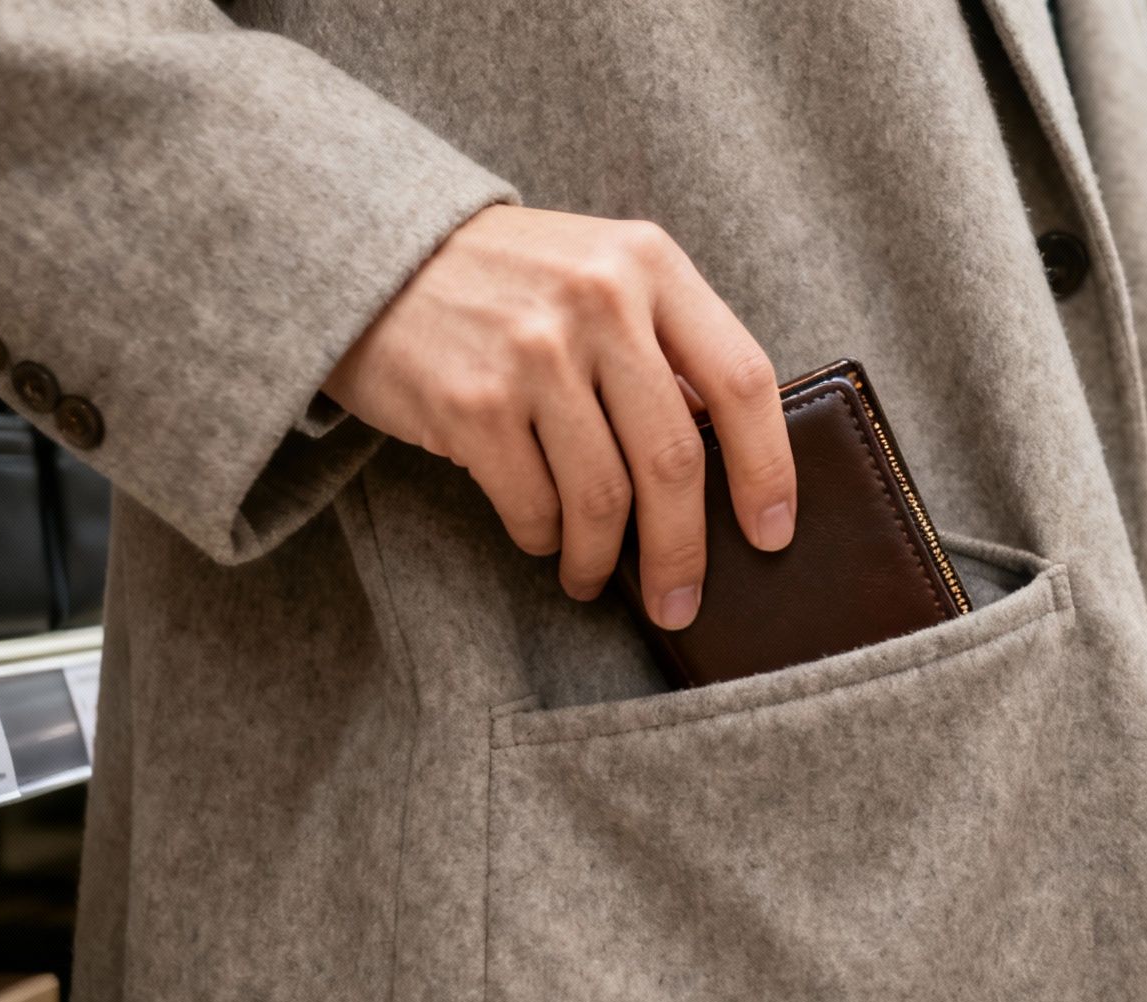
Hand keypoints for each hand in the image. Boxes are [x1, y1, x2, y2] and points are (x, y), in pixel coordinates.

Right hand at [322, 205, 793, 629]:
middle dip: (684, 550)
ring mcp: (533, 351)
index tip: (773, 534)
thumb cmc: (512, 283)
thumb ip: (666, 349)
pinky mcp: (472, 400)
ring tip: (594, 575)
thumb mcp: (602, 275)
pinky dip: (543, 538)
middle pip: (674, 459)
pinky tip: (542, 538)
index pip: (742, 380)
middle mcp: (599, 299)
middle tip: (683, 602)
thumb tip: (732, 462)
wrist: (374, 253)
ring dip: (603, 559)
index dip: (769, 469)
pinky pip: (532, 506)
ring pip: (603, 497)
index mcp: (650, 264)